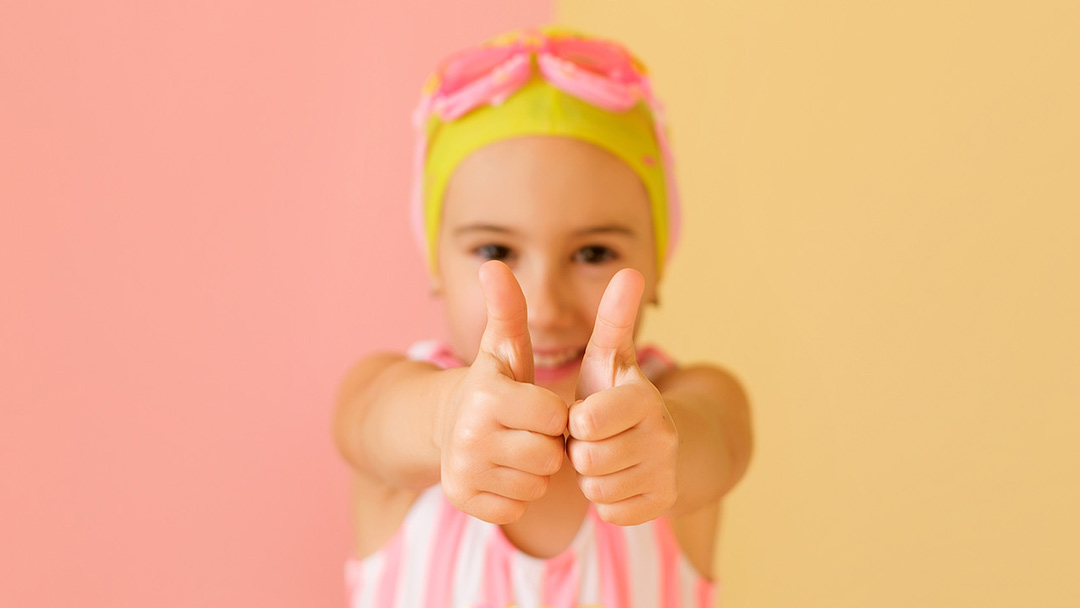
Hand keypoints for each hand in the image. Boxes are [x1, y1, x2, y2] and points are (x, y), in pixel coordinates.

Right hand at [438, 260, 567, 523]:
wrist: (447, 425)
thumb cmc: (494, 384)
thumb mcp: (503, 347)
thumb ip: (508, 309)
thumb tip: (494, 264)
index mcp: (488, 396)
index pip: (556, 418)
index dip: (554, 414)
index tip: (539, 406)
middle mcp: (470, 435)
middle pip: (548, 456)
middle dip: (546, 445)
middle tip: (527, 432)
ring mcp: (464, 471)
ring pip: (535, 485)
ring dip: (533, 471)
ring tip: (515, 449)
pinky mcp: (462, 499)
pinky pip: (516, 508)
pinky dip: (515, 494)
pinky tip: (502, 472)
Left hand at [567, 268, 678, 524]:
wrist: (653, 440)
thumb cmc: (615, 394)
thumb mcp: (610, 357)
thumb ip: (613, 319)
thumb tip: (629, 270)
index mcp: (645, 399)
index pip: (591, 419)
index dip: (578, 421)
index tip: (581, 415)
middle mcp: (663, 437)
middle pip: (589, 459)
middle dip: (579, 450)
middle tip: (588, 439)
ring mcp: (667, 473)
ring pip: (599, 489)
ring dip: (589, 476)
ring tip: (599, 456)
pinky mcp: (663, 504)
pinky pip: (612, 512)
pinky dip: (605, 500)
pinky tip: (612, 479)